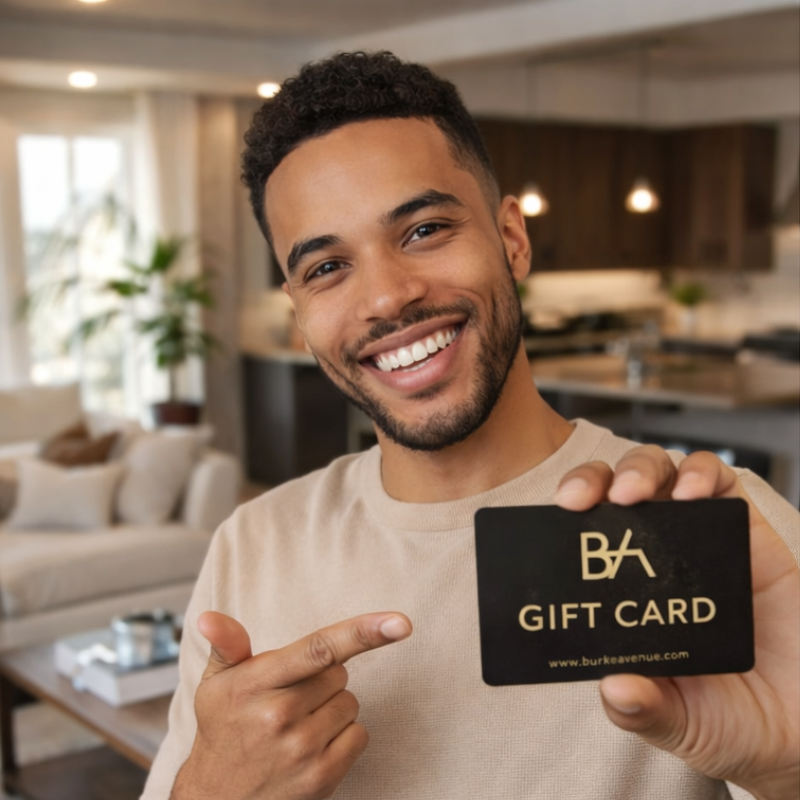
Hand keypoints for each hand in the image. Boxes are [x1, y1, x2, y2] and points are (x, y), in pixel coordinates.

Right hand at [171, 611, 411, 799]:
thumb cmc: (224, 731)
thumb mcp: (215, 684)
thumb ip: (226, 644)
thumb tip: (209, 617)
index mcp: (254, 684)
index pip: (318, 649)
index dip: (363, 632)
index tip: (400, 623)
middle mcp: (278, 716)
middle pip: (339, 672)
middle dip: (322, 678)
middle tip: (290, 697)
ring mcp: (302, 749)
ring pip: (350, 702)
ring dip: (332, 707)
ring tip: (297, 724)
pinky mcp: (322, 777)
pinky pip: (359, 735)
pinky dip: (343, 736)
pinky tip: (312, 745)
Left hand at [555, 446, 799, 799]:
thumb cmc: (731, 719)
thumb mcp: (681, 724)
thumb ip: (647, 711)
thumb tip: (615, 690)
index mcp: (622, 595)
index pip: (580, 541)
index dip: (560, 523)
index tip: (549, 523)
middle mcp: (652, 559)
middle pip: (611, 495)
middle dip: (589, 483)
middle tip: (577, 501)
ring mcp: (695, 540)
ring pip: (658, 475)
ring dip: (639, 470)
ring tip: (633, 493)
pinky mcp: (742, 529)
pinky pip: (719, 482)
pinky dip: (701, 473)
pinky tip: (692, 490)